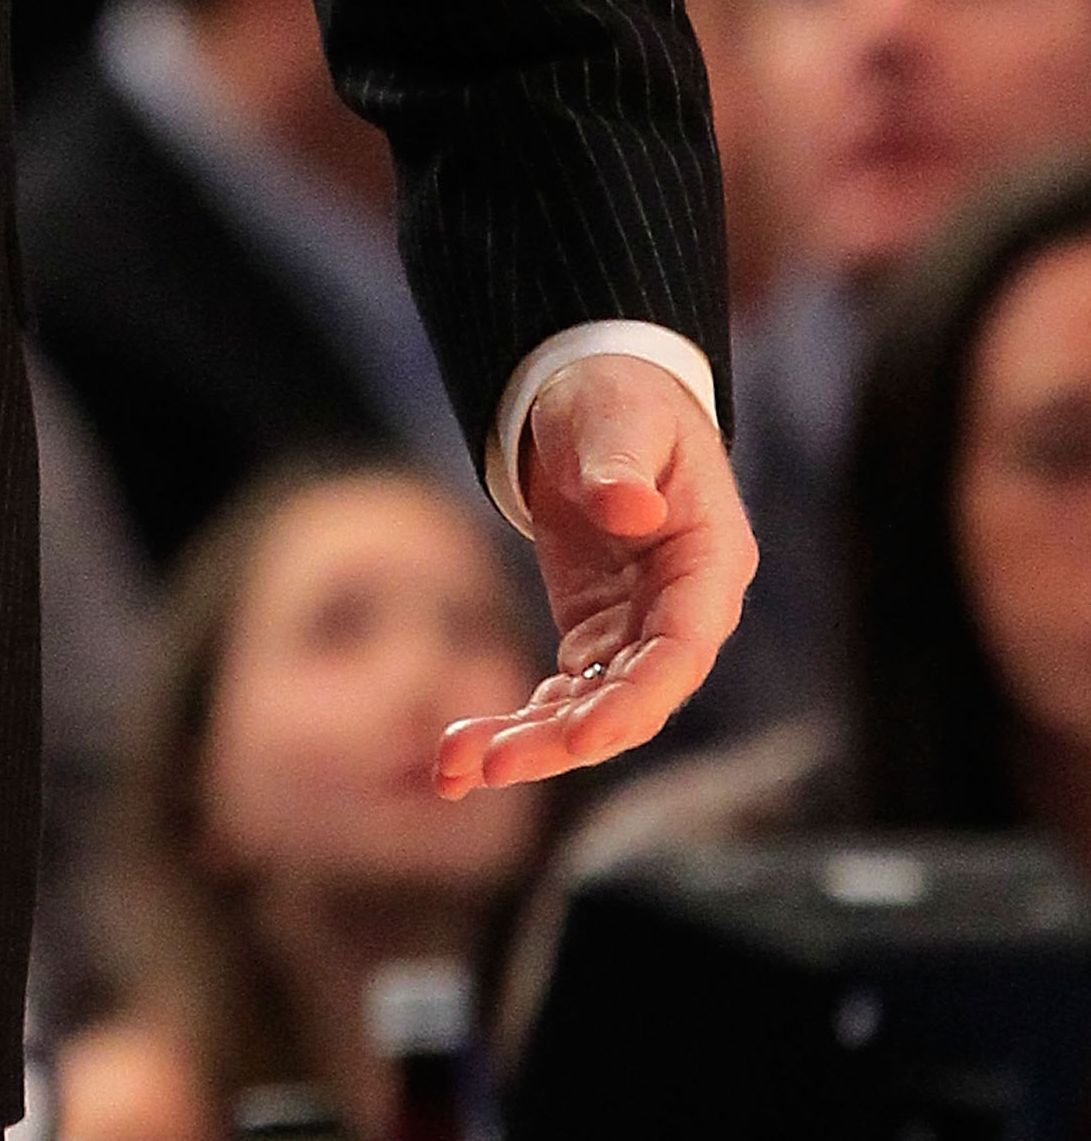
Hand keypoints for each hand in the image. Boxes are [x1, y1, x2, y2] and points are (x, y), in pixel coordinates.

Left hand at [433, 350, 757, 791]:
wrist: (596, 390)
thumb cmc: (619, 395)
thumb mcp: (620, 415)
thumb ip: (622, 465)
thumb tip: (631, 508)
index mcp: (708, 564)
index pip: (682, 652)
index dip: (637, 701)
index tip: (582, 736)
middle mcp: (681, 615)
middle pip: (631, 700)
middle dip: (563, 740)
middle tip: (490, 766)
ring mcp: (637, 632)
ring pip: (590, 711)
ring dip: (527, 745)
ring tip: (453, 770)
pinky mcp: (595, 637)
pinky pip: (560, 696)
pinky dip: (515, 725)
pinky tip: (458, 754)